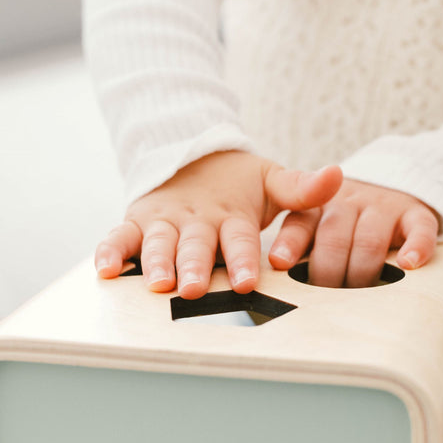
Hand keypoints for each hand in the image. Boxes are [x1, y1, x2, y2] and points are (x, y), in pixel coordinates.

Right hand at [94, 150, 342, 298]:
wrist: (191, 154)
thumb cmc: (236, 183)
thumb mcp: (271, 180)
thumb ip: (302, 187)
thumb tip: (338, 175)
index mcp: (229, 213)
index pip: (239, 238)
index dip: (243, 258)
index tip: (247, 279)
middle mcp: (195, 218)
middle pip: (194, 245)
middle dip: (193, 266)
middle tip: (192, 289)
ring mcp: (163, 221)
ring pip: (158, 244)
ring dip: (156, 264)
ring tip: (156, 286)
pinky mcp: (137, 223)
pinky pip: (119, 237)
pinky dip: (110, 252)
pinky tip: (105, 272)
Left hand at [268, 179, 438, 287]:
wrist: (391, 184)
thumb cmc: (345, 227)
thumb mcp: (316, 230)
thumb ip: (299, 253)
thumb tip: (277, 292)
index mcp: (316, 208)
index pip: (299, 224)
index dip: (289, 244)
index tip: (280, 262)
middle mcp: (347, 203)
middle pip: (333, 237)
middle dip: (328, 272)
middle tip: (325, 302)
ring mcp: (382, 207)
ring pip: (370, 238)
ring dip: (363, 270)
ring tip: (360, 297)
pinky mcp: (415, 213)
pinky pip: (418, 228)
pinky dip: (416, 246)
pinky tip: (408, 264)